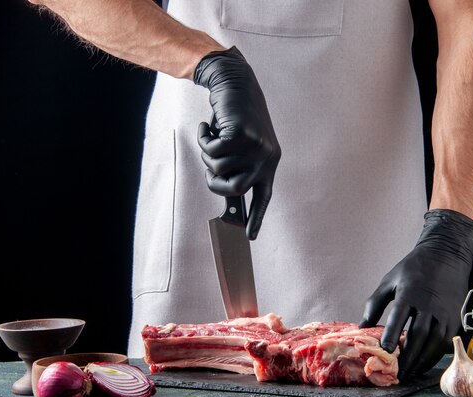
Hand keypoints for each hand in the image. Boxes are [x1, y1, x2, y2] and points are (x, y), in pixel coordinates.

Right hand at [194, 46, 280, 239]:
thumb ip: (239, 166)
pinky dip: (204, 138)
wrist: (236, 85)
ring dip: (207, 153)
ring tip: (213, 137)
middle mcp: (266, 157)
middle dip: (214, 182)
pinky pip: (212, 150)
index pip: (264, 196)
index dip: (256, 217)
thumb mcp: (242, 145)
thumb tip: (228, 191)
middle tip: (208, 170)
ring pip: (218, 168)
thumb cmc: (235, 119)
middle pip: (235, 189)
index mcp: (269, 163)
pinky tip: (209, 125)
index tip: (250, 236)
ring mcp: (255, 146)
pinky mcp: (242, 134)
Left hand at [359, 209, 472, 380]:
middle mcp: (429, 304)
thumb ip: (375, 302)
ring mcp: (444, 312)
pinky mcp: (455, 318)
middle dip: (408, 356)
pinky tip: (423, 364)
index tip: (385, 350)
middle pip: (419, 334)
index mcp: (410, 292)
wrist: (446, 256)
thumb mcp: (390, 280)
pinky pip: (445, 341)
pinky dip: (434, 355)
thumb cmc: (413, 268)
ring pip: (434, 342)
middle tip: (397, 373)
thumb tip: (362, 326)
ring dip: (421, 360)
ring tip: (409, 374)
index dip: (392, 334)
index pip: (400, 316)